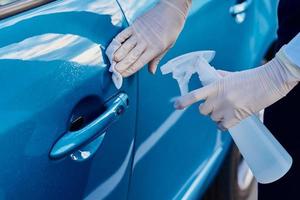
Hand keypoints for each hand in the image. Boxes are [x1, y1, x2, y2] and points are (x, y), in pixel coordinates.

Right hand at [108, 0, 190, 76]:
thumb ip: (156, 60)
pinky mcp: (135, 26)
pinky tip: (112, 47)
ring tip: (112, 61)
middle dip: (121, 65)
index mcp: (154, 50)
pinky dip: (117, 41)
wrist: (171, 12)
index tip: (122, 75)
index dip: (129, 70)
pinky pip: (123, 34)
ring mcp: (139, 34)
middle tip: (114, 71)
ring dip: (117, 55)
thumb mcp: (167, 47)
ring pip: (125, 46)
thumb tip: (151, 72)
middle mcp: (145, 43)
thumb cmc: (171, 30)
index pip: (139, 63)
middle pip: (130, 57)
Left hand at [174, 50, 299, 129]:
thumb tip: (211, 75)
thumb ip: (219, 77)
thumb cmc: (251, 77)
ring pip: (212, 119)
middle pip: (202, 110)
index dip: (184, 101)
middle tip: (216, 106)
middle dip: (207, 109)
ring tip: (227, 111)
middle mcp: (218, 98)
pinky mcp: (236, 117)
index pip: (195, 95)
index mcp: (216, 86)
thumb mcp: (232, 75)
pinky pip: (222, 127)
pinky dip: (223, 125)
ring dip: (217, 117)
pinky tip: (228, 121)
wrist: (269, 81)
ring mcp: (227, 108)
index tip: (176, 106)